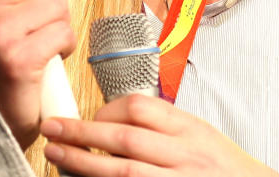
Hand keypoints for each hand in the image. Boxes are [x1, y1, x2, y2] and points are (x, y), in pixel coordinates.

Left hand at [40, 94, 278, 176]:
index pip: (142, 108)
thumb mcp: (201, 136)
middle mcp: (186, 156)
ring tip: (57, 157)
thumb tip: (113, 120)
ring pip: (124, 173)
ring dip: (84, 164)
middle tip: (52, 130)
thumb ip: (164, 127)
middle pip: (125, 140)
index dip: (106, 112)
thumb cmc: (226, 170)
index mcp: (191, 130)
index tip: (88, 119)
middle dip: (82, 134)